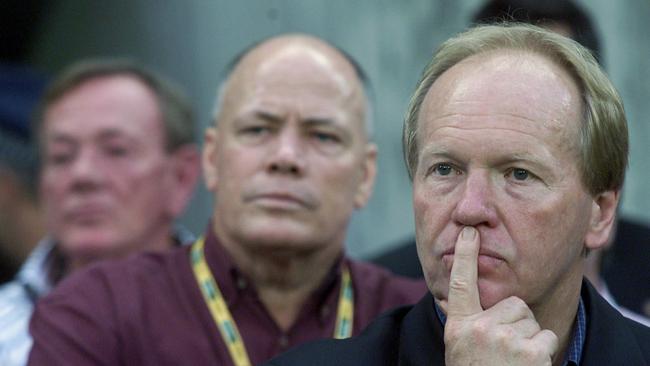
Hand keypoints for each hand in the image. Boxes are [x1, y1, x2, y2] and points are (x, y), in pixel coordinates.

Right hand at [442, 226, 558, 365]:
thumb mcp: (460, 347)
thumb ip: (467, 322)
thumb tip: (459, 298)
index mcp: (459, 326)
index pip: (460, 283)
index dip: (464, 255)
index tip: (468, 233)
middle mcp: (478, 328)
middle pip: (513, 304)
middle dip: (516, 323)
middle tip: (503, 349)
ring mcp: (504, 339)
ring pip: (531, 321)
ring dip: (528, 339)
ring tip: (512, 361)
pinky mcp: (529, 351)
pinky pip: (546, 336)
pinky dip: (542, 351)